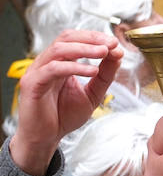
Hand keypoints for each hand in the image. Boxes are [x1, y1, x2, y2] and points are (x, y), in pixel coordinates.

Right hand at [10, 32, 122, 175]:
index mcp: (60, 63)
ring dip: (84, 49)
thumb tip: (117, 54)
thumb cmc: (65, 115)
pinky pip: (53, 69)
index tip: (115, 43)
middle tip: (111, 43)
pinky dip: (74, 67)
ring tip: (104, 52)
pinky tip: (91, 71)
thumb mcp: (93, 93)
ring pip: (59, 49)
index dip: (95, 38)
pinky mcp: (32, 84)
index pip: (75, 40)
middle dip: (91, 38)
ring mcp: (37, 71)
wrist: (47, 137)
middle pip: (66, 38)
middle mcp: (47, 63)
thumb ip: (104, 75)